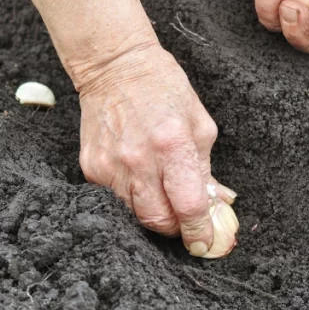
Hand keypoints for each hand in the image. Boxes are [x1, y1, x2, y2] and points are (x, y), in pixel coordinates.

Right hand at [76, 44, 236, 257]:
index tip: (205, 242)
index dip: (199, 231)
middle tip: (185, 222)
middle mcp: (138, 160)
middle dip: (176, 228)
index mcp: (172, 144)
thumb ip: (206, 169)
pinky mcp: (91, 168)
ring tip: (162, 195)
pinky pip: (114, 200)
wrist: (113, 67)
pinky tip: (138, 178)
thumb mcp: (199, 124)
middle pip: (158, 220)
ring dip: (153, 213)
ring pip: (134, 215)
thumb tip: (218, 205)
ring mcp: (110, 166)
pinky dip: (131, 198)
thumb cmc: (162, 89)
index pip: (188, 205)